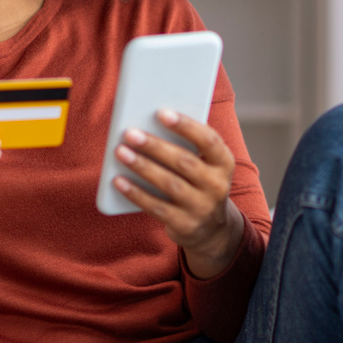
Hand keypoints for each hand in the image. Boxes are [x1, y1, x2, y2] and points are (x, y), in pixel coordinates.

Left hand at [113, 109, 243, 277]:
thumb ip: (185, 146)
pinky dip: (136, 193)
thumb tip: (148, 125)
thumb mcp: (204, 165)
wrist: (211, 229)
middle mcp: (217, 186)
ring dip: (142, 167)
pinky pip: (156, 207)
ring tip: (121, 152)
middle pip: (184, 162)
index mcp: (224, 163)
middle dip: (155, 146)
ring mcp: (201, 208)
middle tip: (130, 133)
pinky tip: (119, 181)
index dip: (186, 126)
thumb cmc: (198, 182)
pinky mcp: (184, 225)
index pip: (208, 140)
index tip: (161, 113)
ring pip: (169, 184)